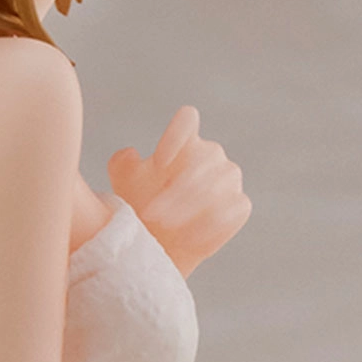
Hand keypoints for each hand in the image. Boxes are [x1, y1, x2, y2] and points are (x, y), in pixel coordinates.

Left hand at [107, 105, 250, 276]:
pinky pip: (233, 208)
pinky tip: (188, 238)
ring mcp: (229, 178)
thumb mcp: (124, 183)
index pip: (188, 118)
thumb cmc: (141, 205)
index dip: (176, 136)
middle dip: (175, 188)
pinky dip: (210, 224)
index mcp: (184, 140)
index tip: (158, 163)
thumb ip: (122, 163)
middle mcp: (211, 154)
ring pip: (218, 183)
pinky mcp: (240, 205)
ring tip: (165, 225)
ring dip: (188, 207)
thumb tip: (130, 154)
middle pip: (202, 158)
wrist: (158, 243)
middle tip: (151, 212)